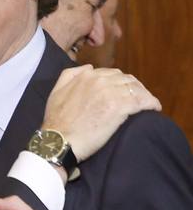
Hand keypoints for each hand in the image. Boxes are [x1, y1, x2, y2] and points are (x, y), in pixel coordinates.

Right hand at [42, 65, 160, 161]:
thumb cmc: (55, 122)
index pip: (112, 74)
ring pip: (135, 88)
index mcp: (86, 75)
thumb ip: (70, 75)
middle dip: (134, 87)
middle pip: (126, 79)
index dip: (120, 83)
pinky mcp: (120, 107)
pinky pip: (142, 100)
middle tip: (139, 98)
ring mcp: (110, 92)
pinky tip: (154, 108)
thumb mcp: (56, 92)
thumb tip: (89, 68)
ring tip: (148, 104)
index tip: (124, 93)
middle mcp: (99, 80)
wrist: (58, 141)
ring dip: (144, 95)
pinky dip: (151, 103)